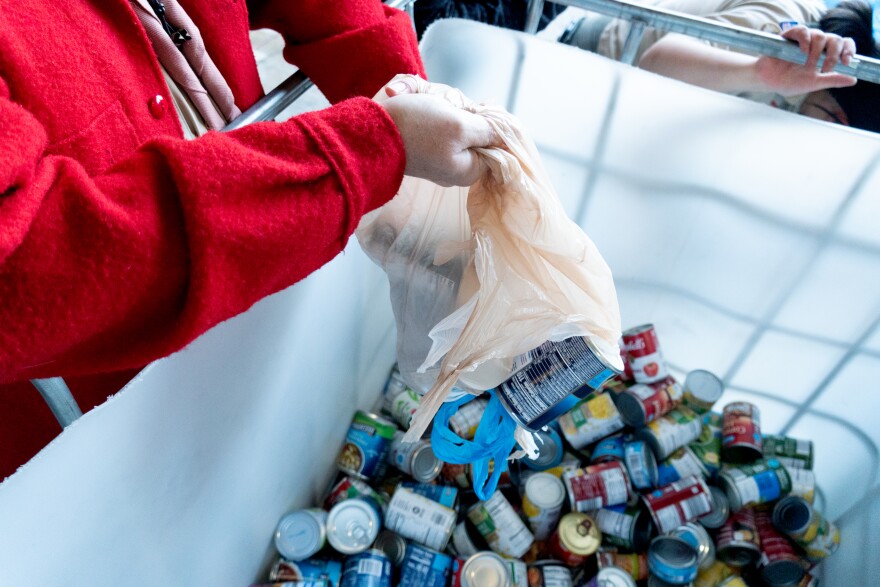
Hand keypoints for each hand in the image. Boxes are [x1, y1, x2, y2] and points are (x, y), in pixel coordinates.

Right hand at [380, 78, 496, 186]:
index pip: (496, 146)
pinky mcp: (421, 147)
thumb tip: (502, 135)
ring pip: (455, 125)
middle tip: (447, 107)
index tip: (476, 111)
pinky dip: (430, 109)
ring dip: (444, 107)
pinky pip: (436, 123)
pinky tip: (418, 105)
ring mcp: (437, 159)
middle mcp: (454, 169)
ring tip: (428, 105)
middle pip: (475, 134)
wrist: (368, 133)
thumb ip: (486, 131)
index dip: (491, 124)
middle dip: (464, 113)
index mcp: (468, 170)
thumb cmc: (416, 129)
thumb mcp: (459, 126)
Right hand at [754, 26, 856, 96]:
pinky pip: (803, 30)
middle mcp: (818, 45)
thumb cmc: (788, 82)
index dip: (848, 51)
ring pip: (820, 35)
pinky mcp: (791, 35)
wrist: (768, 81)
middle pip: (835, 39)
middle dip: (833, 54)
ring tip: (807, 66)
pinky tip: (803, 52)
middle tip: (824, 68)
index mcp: (825, 54)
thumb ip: (833, 80)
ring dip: (817, 52)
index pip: (844, 45)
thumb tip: (853, 80)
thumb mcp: (814, 83)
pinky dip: (805, 40)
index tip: (846, 62)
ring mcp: (805, 39)